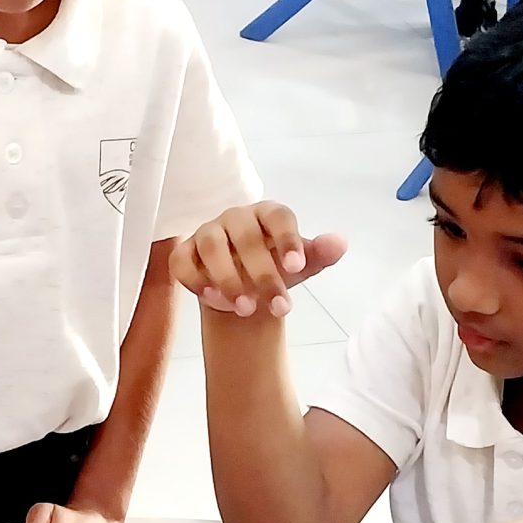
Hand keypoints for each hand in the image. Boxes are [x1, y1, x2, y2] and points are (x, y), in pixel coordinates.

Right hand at [169, 203, 346, 318]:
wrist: (245, 291)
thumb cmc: (275, 269)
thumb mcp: (301, 265)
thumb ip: (319, 254)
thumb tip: (340, 243)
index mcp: (267, 214)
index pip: (278, 216)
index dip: (288, 239)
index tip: (298, 268)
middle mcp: (235, 218)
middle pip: (246, 237)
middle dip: (264, 274)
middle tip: (279, 307)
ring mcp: (207, 233)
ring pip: (212, 247)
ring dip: (229, 279)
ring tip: (246, 308)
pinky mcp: (185, 253)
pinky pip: (183, 262)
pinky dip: (195, 280)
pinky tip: (211, 298)